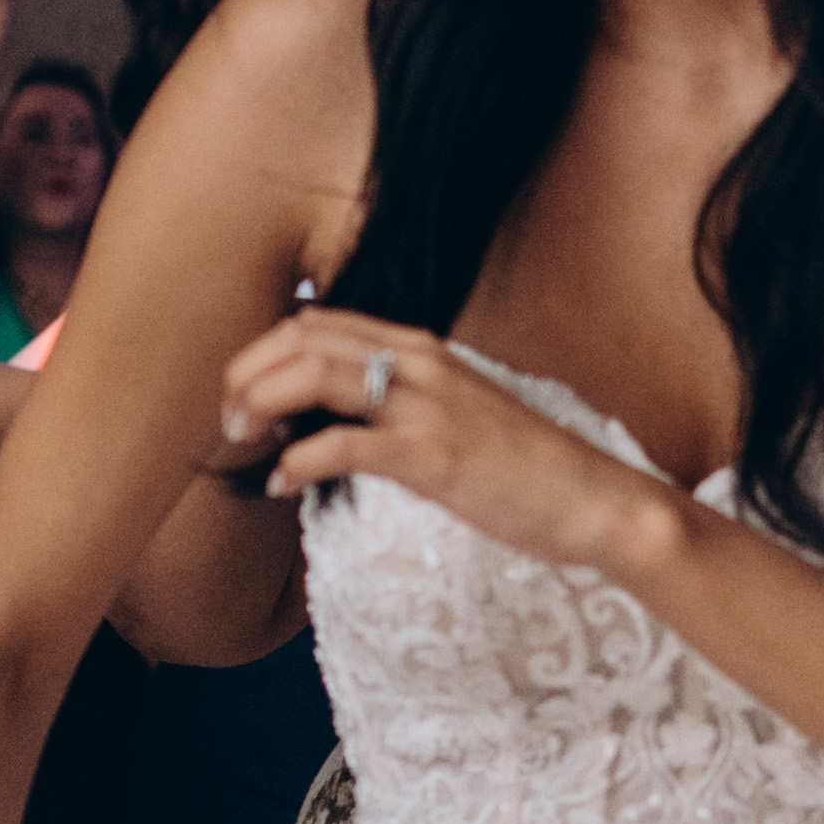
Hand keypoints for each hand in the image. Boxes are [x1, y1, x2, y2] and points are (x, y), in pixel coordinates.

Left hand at [218, 309, 661, 574]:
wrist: (594, 500)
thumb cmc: (527, 468)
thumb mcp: (461, 414)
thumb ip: (406, 403)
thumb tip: (343, 418)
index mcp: (423, 350)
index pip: (318, 322)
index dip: (262, 352)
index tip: (243, 395)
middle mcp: (421, 364)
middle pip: (302, 338)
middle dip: (247, 374)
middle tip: (229, 421)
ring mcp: (427, 406)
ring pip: (313, 375)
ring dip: (260, 404)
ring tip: (243, 441)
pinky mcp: (432, 456)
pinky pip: (342, 445)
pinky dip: (297, 463)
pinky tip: (283, 486)